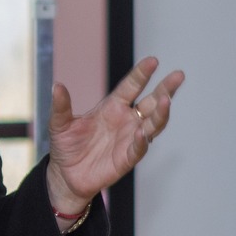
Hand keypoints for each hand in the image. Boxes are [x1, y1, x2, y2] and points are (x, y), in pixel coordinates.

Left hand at [46, 57, 183, 217]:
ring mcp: (129, 138)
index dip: (142, 74)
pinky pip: (139, 148)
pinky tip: (143, 132)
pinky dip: (142, 140)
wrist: (66, 175)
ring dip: (161, 113)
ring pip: (153, 124)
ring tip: (166, 100)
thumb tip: (57, 86)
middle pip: (151, 102)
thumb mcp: (59, 124)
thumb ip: (61, 106)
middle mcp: (126, 120)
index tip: (153, 61)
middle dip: (165, 89)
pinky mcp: (127, 158)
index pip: (131, 86)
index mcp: (112, 107)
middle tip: (178, 75)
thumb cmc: (67, 146)